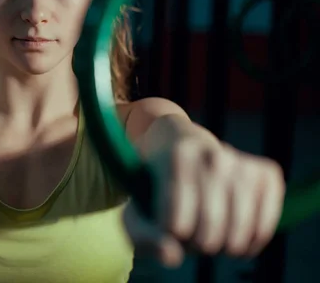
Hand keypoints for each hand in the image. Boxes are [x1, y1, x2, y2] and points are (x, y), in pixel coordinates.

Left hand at [123, 133, 285, 266]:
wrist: (180, 149)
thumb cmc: (156, 187)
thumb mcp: (137, 209)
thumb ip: (144, 236)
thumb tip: (172, 254)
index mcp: (176, 156)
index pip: (177, 220)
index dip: (174, 236)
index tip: (171, 229)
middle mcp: (212, 152)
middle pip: (210, 225)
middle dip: (201, 243)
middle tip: (194, 240)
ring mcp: (242, 160)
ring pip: (240, 224)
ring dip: (229, 245)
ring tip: (216, 244)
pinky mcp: (266, 172)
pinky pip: (267, 218)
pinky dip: (255, 238)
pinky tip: (242, 243)